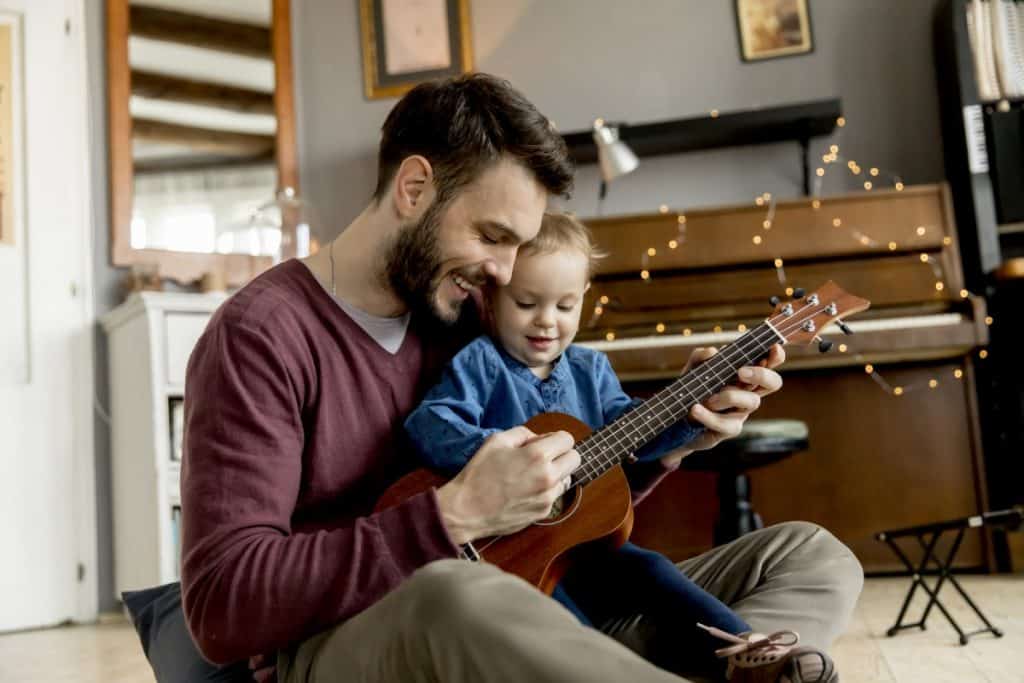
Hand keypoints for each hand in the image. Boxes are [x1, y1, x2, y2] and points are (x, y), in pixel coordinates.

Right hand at [436, 427, 579, 543]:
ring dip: (556, 474)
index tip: (545, 443)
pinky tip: (526, 491)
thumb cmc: (479, 474)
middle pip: (575, 458)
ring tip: (533, 476)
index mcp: (537, 456)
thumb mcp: (496, 441)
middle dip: (562, 454)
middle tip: (544, 457)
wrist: (467, 510)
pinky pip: (555, 496)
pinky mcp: (544, 512)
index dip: (556, 438)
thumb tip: (539, 438)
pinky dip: (546, 491)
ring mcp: (548, 497)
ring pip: (568, 478)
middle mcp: (548, 476)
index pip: (567, 439)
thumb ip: (523, 433)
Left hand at [659, 344, 784, 467]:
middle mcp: (748, 392)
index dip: (775, 355)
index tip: (773, 347)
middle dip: (762, 374)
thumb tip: (713, 352)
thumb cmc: (692, 390)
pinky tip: (695, 409)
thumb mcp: (692, 370)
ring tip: (708, 398)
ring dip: (729, 396)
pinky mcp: (730, 429)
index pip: (768, 363)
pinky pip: (726, 423)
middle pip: (773, 383)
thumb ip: (700, 358)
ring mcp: (741, 411)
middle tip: (741, 372)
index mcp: (744, 375)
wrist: (677, 418)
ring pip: (751, 401)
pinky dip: (709, 416)